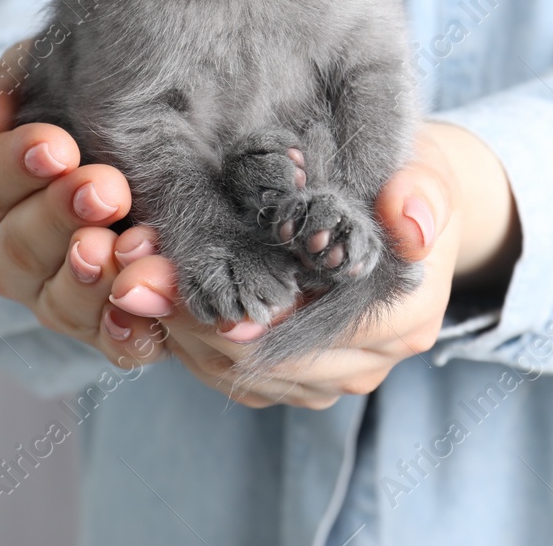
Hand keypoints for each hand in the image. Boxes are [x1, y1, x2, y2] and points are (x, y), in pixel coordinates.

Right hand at [0, 41, 154, 366]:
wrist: (152, 149)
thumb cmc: (90, 107)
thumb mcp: (52, 78)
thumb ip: (14, 83)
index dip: (15, 165)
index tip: (59, 145)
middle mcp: (7, 254)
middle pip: (20, 246)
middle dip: (62, 216)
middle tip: (105, 189)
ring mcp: (53, 298)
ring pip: (59, 300)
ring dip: (93, 276)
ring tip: (131, 244)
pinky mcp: (105, 330)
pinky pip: (111, 344)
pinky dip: (127, 333)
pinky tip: (147, 315)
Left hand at [102, 122, 519, 408]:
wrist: (404, 209)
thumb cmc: (407, 183)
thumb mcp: (426, 174)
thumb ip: (422, 194)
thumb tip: (409, 219)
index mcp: (402, 320)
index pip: (311, 328)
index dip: (242, 306)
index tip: (174, 274)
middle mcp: (363, 364)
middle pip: (261, 359)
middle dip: (191, 318)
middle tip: (128, 273)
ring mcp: (324, 378)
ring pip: (233, 372)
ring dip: (177, 329)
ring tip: (125, 278)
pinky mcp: (288, 377)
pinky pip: (225, 373)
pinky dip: (184, 337)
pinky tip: (144, 299)